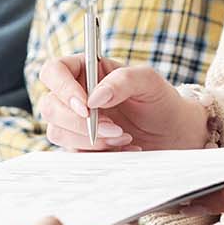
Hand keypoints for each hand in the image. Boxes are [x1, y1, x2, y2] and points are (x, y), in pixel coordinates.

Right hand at [38, 54, 208, 151]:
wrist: (173, 132)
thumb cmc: (160, 100)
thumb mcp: (148, 81)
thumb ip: (122, 80)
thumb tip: (94, 97)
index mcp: (85, 70)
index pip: (54, 71)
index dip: (62, 88)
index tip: (86, 106)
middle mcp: (74, 95)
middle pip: (50, 106)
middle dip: (80, 122)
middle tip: (114, 128)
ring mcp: (75, 122)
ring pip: (57, 132)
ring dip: (91, 140)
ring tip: (124, 137)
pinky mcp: (81, 146)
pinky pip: (74, 153)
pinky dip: (98, 154)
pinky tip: (124, 149)